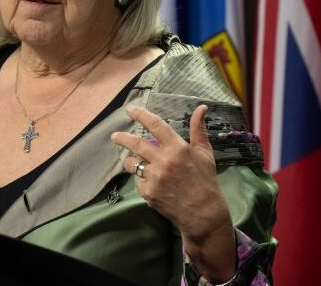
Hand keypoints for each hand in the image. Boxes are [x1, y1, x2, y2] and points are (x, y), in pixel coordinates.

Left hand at [111, 104, 235, 282]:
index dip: (141, 115)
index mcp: (178, 148)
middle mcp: (164, 160)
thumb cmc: (205, 180)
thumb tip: (201, 107)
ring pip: (132, 163)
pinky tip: (150, 183)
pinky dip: (141, 179)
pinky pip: (138, 180)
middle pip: (135, 144)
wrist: (203, 212)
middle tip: (114, 136)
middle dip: (122, 138)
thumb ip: (198, 129)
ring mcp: (154, 177)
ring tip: (133, 161)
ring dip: (130, 161)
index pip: (155, 125)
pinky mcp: (148, 192)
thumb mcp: (205, 153)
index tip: (129, 109)